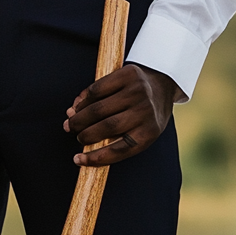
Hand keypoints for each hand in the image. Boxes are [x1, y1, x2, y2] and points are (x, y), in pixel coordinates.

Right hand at [63, 64, 184, 166]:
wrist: (163, 83)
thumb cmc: (146, 114)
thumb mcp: (140, 132)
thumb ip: (115, 141)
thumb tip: (82, 145)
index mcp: (149, 132)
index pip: (119, 150)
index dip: (95, 158)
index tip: (78, 160)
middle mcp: (145, 111)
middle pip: (106, 128)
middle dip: (84, 135)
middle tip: (75, 135)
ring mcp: (137, 91)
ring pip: (98, 109)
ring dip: (80, 118)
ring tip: (72, 122)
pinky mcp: (128, 74)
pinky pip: (98, 89)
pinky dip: (84, 99)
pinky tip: (79, 105)